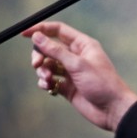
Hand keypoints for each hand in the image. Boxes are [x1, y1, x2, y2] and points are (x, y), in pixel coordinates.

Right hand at [22, 21, 136, 131]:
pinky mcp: (67, 86)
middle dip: (40, 55)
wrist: (112, 108)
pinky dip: (46, 83)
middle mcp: (76, 55)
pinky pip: (50, 80)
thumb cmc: (102, 83)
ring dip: (43, 71)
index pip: (58, 30)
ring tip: (48, 80)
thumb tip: (38, 37)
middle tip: (36, 64)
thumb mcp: (77, 65)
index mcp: (83, 44)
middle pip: (49, 48)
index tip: (24, 33)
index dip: (41, 29)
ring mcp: (71, 71)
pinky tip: (50, 88)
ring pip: (48, 65)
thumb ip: (56, 51)